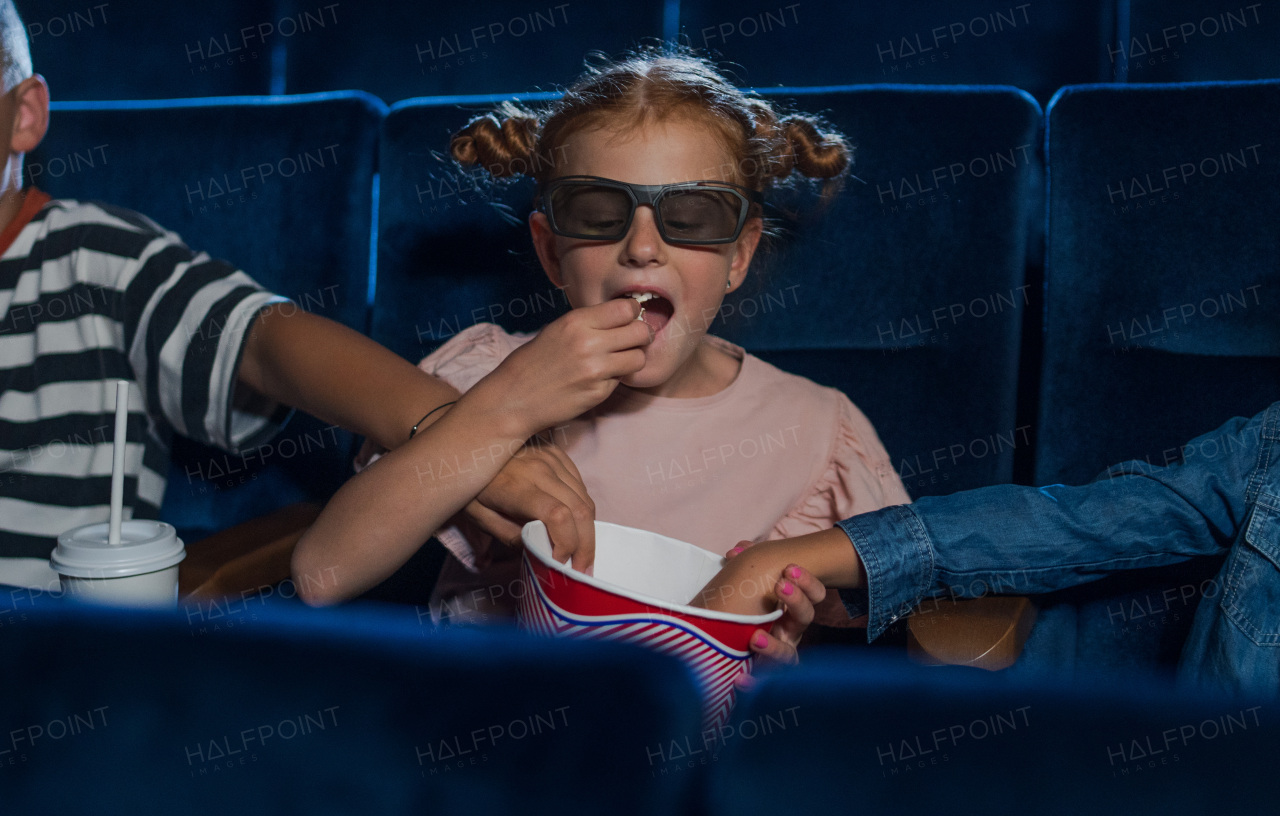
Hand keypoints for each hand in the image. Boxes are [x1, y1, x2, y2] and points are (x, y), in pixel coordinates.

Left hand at [460, 437, 596, 571]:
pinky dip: (582, 509)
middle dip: (586, 546)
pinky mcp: (557, 453)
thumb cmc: (471, 485)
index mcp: (517, 488)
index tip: (560, 564)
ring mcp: (552, 459)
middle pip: (580, 511)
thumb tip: (542, 554)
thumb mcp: (480, 517)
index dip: (567, 544)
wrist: (465, 444)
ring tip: (582, 552)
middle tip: (582, 569)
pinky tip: (575, 525)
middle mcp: (541, 470)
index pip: (558, 516)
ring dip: (588, 530)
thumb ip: (510, 537)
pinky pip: (581, 486)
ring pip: (585, 499)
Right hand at [472, 298, 651, 435]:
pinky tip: (598, 378)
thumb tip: (625, 315)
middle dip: (640, 336)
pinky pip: (622, 379)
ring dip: (632, 359)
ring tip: (617, 361)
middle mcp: (589, 343)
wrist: (513, 398)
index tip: (628, 320)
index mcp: (577, 321)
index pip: (626, 308)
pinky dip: (616, 378)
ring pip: (639, 358)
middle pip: (641, 332)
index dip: (632, 313)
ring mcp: (595, 370)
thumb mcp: (557, 329)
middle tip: (631, 341)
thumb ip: (590, 322)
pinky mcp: (598, 393)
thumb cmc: (533, 362)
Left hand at [725, 541, 825, 670]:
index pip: (814, 592)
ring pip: (789, 655)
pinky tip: (740, 680)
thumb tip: (736, 550)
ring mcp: (781, 652)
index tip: (789, 568)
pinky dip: (754, 683)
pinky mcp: (767, 674)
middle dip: (795, 599)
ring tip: (754, 638)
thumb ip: (746, 564)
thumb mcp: (751, 583)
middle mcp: (792, 629)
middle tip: (780, 586)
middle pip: (806, 616)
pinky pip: (767, 683)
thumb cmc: (749, 605)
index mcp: (792, 605)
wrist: (732, 640)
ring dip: (774, 646)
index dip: (807, 581)